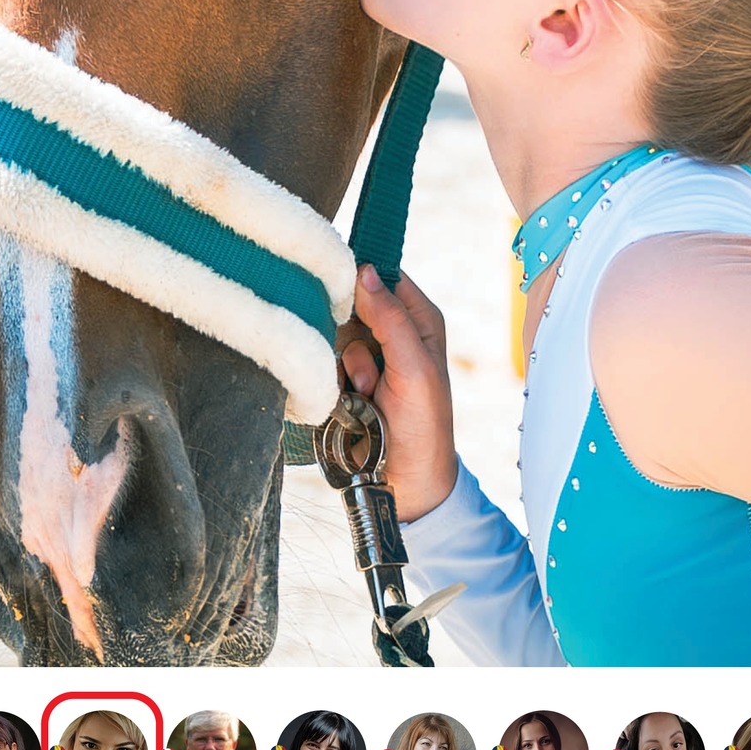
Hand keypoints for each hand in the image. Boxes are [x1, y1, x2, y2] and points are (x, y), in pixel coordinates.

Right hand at [341, 266, 456, 521]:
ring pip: (336, 337)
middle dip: (352, 334)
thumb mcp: (414, 367)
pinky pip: (327, 363)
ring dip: (347, 366)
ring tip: (367, 392)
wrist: (406, 479)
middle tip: (369, 364)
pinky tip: (354, 402)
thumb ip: (391, 318)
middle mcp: (395, 331)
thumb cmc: (423, 424)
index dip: (362, 280)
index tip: (344, 294)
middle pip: (352, 306)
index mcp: (420, 319)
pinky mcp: (348, 378)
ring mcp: (369, 356)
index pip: (384, 277)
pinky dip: (337, 383)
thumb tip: (365, 270)